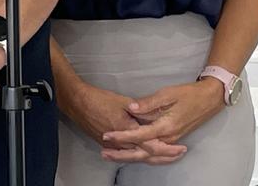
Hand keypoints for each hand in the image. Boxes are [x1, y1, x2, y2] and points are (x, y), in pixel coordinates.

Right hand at [65, 80, 186, 164]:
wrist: (77, 102)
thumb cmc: (99, 99)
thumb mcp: (121, 101)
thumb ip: (139, 109)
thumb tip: (154, 116)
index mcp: (127, 130)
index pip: (152, 146)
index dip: (167, 149)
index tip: (180, 148)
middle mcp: (122, 143)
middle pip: (146, 155)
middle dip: (164, 157)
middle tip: (179, 154)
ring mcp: (114, 146)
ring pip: (136, 157)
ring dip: (152, 158)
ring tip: (166, 157)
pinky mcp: (107, 145)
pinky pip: (126, 154)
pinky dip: (138, 156)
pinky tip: (144, 156)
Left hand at [101, 80, 223, 163]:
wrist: (209, 100)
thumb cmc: (189, 94)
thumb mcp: (168, 94)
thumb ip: (148, 102)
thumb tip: (131, 108)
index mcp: (166, 126)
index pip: (139, 135)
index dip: (122, 136)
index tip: (106, 135)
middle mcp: (168, 138)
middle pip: (142, 152)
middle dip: (122, 154)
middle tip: (104, 153)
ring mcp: (171, 140)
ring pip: (148, 155)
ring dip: (130, 156)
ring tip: (112, 155)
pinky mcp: (172, 139)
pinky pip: (155, 152)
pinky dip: (141, 155)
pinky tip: (130, 153)